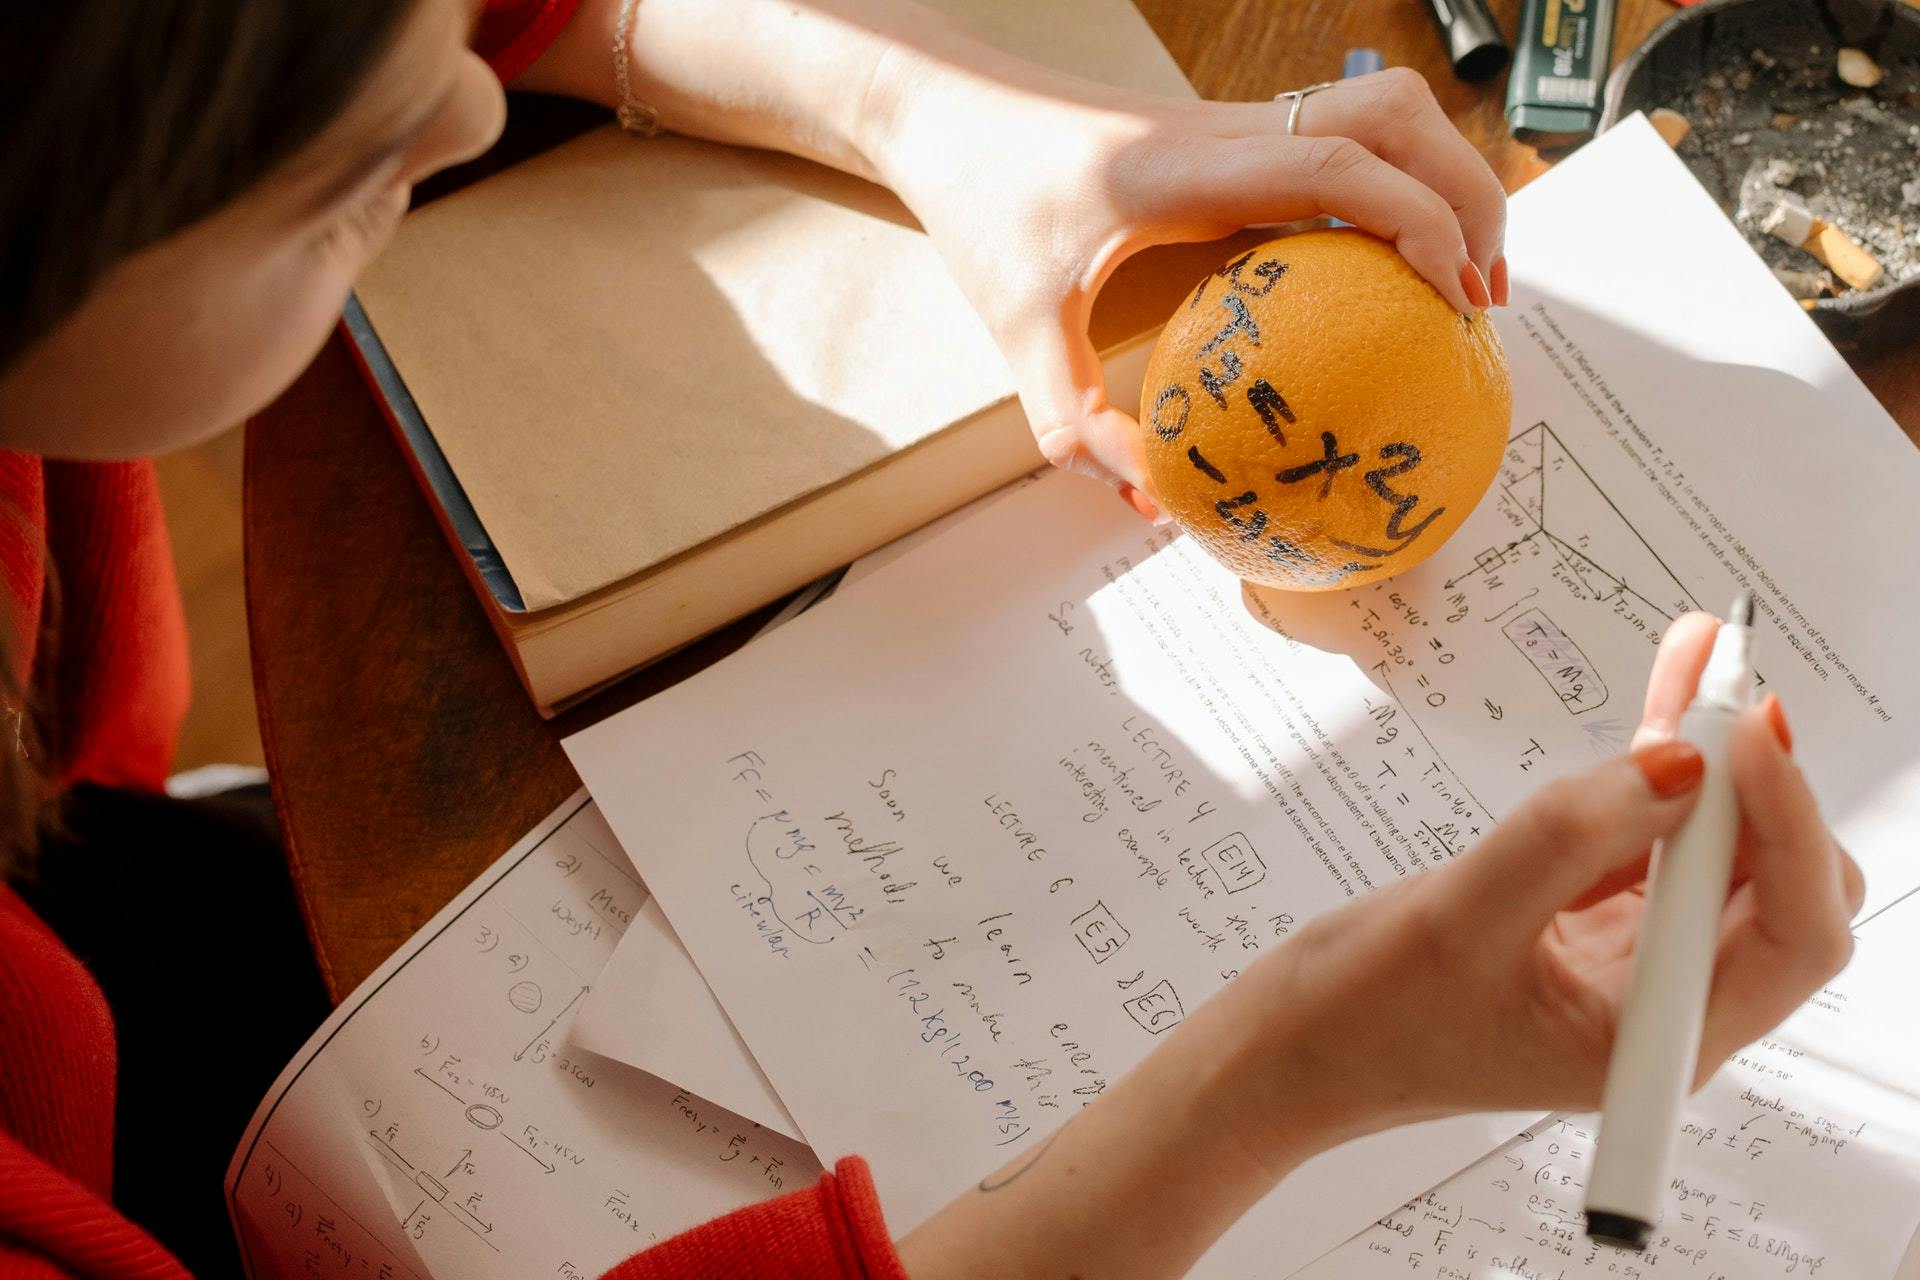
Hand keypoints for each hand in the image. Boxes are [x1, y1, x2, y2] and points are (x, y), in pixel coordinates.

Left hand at [870, 58, 1508, 516]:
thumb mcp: (1016, 327)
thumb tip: (1152, 500)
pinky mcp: (1232, 131)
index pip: (1336, 163)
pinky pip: (1342, 136)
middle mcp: (1227, 129)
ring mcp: (1235, 122)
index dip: (1418, 221)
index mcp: (1185, 165)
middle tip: (1482, 301)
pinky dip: (1393, 184)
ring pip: (1381, 106)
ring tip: (1459, 276)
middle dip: (1468, 194)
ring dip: (1441, 176)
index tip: (1455, 299)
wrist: (948, 112)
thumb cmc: (980, 205)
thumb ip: (1075, 422)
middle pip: (1394, 114)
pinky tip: (1386, 262)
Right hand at [1253, 611, 1863, 1138]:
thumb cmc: (1367, 1020)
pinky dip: (1665, 764)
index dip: (1789, 823)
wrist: (1302, 1043)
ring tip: (1701, 664)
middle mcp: (1667, 1002)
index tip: (1740, 733)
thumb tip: (1679, 766)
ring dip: (1715, 756)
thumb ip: (1569, 835)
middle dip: (1756, 782)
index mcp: (1656, 1040)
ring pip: (1722, 846)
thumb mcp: (1460, 918)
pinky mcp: (1599, 915)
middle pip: (1779, 883)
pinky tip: (1667, 699)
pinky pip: (1658, 831)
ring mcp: (1636, 957)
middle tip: (1716, 694)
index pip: (1793, 932)